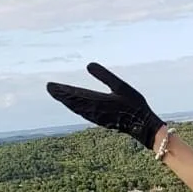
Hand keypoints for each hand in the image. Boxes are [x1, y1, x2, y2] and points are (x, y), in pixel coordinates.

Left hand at [47, 63, 164, 149]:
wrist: (143, 127)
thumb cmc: (134, 105)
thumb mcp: (120, 86)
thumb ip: (104, 76)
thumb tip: (88, 64)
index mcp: (96, 101)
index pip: (74, 95)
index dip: (61, 90)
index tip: (50, 86)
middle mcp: (93, 111)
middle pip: (72, 102)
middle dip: (61, 95)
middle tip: (50, 88)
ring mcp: (97, 117)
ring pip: (77, 109)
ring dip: (67, 102)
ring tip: (59, 96)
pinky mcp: (101, 120)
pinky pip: (83, 113)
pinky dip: (76, 108)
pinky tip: (76, 107)